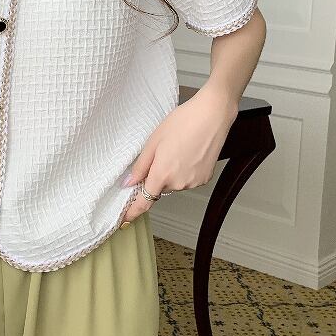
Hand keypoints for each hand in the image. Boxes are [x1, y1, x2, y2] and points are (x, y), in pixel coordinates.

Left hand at [120, 84, 238, 223]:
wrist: (212, 115)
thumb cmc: (183, 122)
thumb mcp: (153, 142)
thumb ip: (140, 166)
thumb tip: (129, 184)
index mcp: (162, 174)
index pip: (144, 202)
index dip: (132, 212)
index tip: (124, 220)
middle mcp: (179, 183)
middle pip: (159, 189)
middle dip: (155, 177)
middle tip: (160, 154)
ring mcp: (193, 182)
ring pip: (173, 184)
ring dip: (170, 173)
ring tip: (177, 149)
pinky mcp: (204, 179)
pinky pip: (186, 180)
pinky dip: (183, 171)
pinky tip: (187, 153)